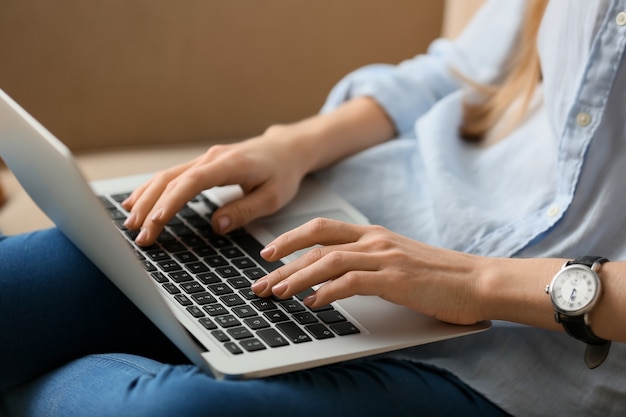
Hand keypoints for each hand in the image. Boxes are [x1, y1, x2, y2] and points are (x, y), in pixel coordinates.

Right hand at [122, 132, 307, 245]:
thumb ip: (246, 210)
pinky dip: (152, 190)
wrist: (285, 149)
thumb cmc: (282, 173)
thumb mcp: (274, 196)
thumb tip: (217, 225)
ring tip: (130, 223)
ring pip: (166, 176)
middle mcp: (212, 158)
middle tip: (138, 235)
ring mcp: (204, 159)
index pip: (193, 183)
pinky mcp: (202, 164)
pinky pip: (171, 176)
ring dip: (146, 199)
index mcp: (231, 164)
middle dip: (151, 207)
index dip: (171, 202)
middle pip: (171, 180)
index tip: (155, 222)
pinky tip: (136, 202)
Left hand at [252, 218, 485, 324]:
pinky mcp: (395, 279)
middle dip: (282, 261)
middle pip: (315, 243)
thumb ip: (367, 262)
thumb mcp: (397, 260)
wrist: (478, 280)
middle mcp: (374, 240)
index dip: (290, 238)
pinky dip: (327, 292)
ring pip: (327, 261)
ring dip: (296, 278)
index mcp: (373, 234)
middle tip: (259, 281)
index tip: (269, 254)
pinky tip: (313, 304)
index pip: (321, 229)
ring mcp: (385, 258)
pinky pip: (350, 282)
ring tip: (276, 294)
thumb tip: (332, 279)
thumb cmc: (439, 276)